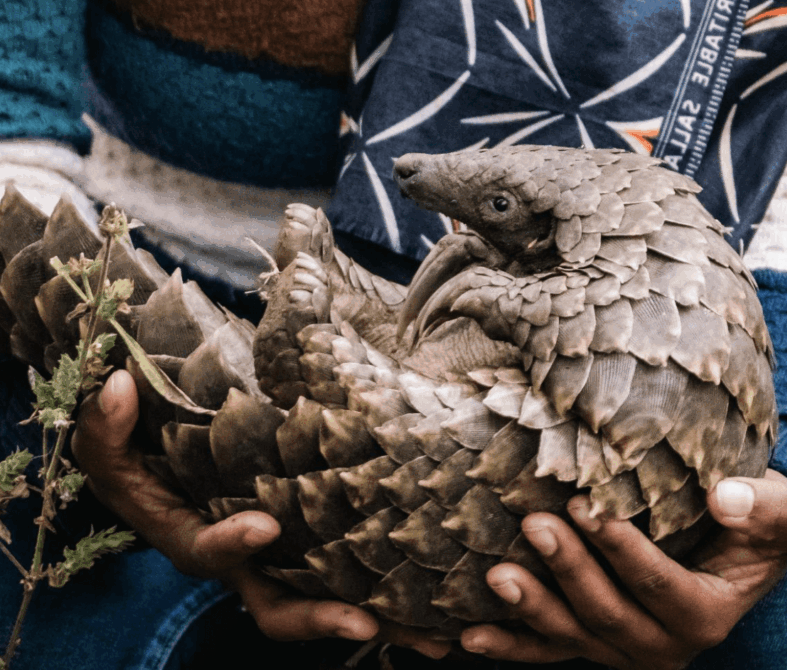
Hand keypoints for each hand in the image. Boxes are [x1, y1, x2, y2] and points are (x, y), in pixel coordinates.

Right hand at [71, 371, 448, 655]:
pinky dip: (396, 592)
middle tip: (364, 623)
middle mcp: (242, 563)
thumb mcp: (111, 444)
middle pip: (277, 608)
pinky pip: (354, 578)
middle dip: (319, 620)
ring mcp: (282, 561)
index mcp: (191, 538)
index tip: (262, 524)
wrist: (173, 463)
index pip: (206, 551)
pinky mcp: (317, 548)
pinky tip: (447, 597)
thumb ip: (107, 424)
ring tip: (436, 635)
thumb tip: (120, 384)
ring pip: (328, 602)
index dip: (230, 544)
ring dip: (379, 620)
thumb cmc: (139, 455)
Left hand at [460, 470, 786, 668]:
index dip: (624, 551)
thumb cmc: (767, 521)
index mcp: (708, 615)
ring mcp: (625, 649)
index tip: (589, 507)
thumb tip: (727, 498)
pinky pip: (552, 649)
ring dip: (533, 607)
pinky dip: (514, 644)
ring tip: (497, 574)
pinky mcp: (597, 642)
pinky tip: (471, 634)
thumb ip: (766, 507)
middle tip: (535, 524)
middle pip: (609, 613)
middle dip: (570, 570)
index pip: (661, 586)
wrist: (748, 547)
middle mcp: (666, 645)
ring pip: (574, 636)